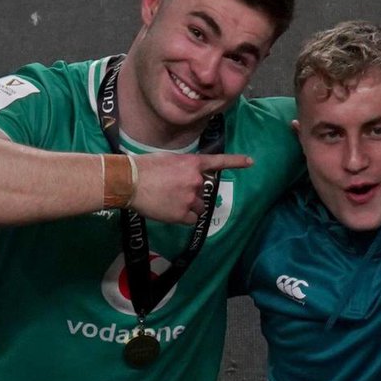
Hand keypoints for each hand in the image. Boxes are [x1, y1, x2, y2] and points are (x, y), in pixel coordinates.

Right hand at [131, 152, 252, 223]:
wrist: (130, 182)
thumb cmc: (143, 168)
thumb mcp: (166, 160)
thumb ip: (182, 168)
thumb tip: (184, 179)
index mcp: (191, 163)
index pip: (218, 161)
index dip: (235, 162)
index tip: (250, 162)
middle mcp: (195, 180)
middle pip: (203, 193)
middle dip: (193, 195)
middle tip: (172, 193)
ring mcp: (190, 198)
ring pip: (198, 208)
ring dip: (188, 207)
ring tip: (168, 202)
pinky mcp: (182, 214)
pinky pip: (190, 220)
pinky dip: (181, 218)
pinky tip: (168, 211)